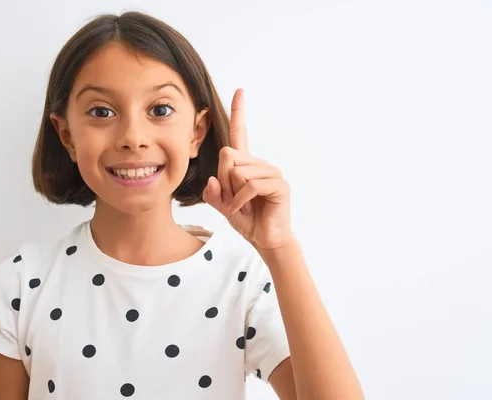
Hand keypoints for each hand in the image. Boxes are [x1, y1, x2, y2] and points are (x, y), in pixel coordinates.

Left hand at [202, 88, 294, 250]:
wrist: (265, 239)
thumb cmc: (247, 220)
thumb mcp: (222, 206)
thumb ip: (213, 193)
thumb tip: (212, 180)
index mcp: (246, 164)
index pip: (241, 133)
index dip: (239, 112)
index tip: (240, 91)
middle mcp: (259, 164)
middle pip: (228, 156)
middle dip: (223, 182)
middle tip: (234, 200)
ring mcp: (271, 172)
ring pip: (237, 171)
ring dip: (232, 194)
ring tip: (242, 206)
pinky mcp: (278, 183)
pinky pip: (249, 184)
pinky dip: (240, 200)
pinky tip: (245, 210)